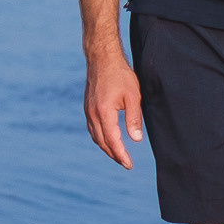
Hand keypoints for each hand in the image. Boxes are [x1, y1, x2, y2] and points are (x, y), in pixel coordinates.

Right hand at [84, 51, 144, 167]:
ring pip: (95, 137)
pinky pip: (92, 129)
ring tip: (118, 155)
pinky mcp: (88, 107)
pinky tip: (108, 139)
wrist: (102, 58)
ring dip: (106, 148)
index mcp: (104, 112)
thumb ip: (134, 118)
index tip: (129, 165)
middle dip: (114, 155)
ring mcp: (88, 111)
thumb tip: (136, 140)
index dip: (121, 155)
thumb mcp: (133, 96)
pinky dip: (100, 138)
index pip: (112, 141)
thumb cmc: (120, 75)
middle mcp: (93, 114)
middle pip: (102, 142)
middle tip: (126, 163)